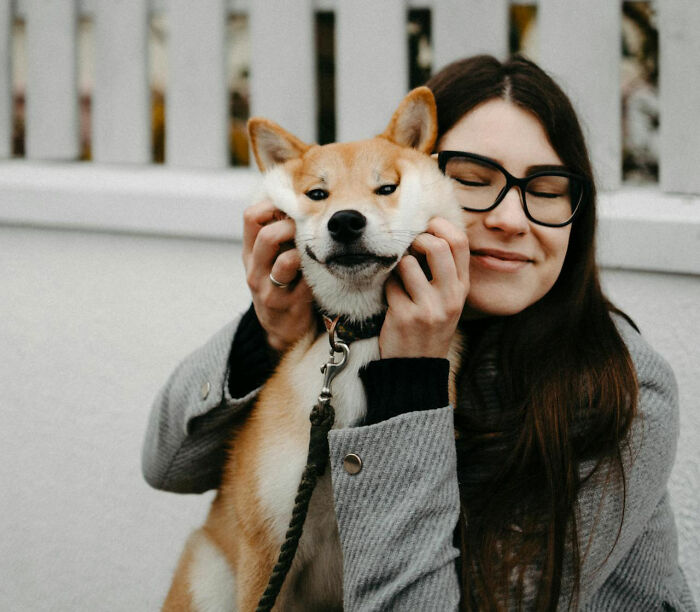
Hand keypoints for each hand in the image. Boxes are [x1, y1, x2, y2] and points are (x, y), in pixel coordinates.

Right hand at [242, 199, 313, 351]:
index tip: (292, 207)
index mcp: (250, 252)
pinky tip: (324, 269)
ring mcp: (270, 290)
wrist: (280, 329)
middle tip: (308, 230)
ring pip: (286, 261)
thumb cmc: (281, 284)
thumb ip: (278, 233)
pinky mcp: (289, 306)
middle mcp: (255, 270)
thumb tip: (302, 199)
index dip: (272, 205)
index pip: (250, 216)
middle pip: (267, 236)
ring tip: (316, 251)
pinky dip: (317, 273)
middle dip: (292, 227)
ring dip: (305, 252)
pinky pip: (307, 283)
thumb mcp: (270, 259)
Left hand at [379, 217, 468, 358]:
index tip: (425, 229)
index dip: (439, 226)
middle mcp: (450, 296)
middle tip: (408, 249)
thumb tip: (425, 232)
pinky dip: (387, 288)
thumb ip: (444, 270)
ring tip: (398, 280)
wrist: (418, 368)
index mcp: (462, 287)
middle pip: (437, 246)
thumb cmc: (429, 327)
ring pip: (406, 263)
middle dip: (416, 240)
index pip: (460, 242)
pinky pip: (390, 285)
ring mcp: (429, 307)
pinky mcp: (406, 316)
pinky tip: (391, 300)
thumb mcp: (448, 300)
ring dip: (396, 267)